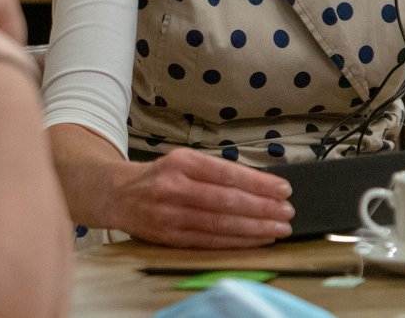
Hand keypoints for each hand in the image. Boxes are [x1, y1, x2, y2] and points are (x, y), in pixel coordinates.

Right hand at [107, 148, 295, 248]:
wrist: (118, 195)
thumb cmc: (161, 176)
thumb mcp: (185, 161)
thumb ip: (217, 171)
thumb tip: (260, 184)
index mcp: (182, 162)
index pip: (227, 173)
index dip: (258, 183)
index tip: (283, 189)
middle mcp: (174, 188)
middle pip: (226, 201)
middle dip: (261, 208)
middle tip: (286, 212)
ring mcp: (170, 215)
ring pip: (219, 225)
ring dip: (254, 229)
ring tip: (278, 228)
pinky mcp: (169, 238)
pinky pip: (209, 242)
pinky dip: (236, 242)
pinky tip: (255, 240)